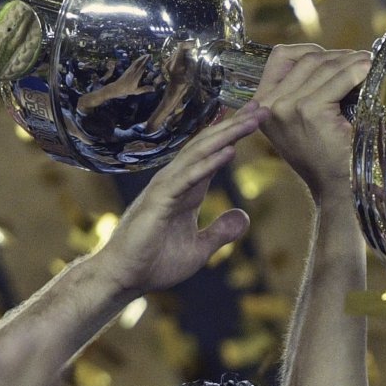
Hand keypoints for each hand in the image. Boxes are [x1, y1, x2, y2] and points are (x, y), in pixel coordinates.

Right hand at [90, 106, 266, 294]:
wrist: (125, 278)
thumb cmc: (154, 263)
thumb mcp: (199, 249)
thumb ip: (220, 231)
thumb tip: (244, 217)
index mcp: (188, 190)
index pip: (214, 155)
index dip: (234, 136)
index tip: (256, 119)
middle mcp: (176, 182)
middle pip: (209, 146)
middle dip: (235, 126)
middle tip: (261, 106)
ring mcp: (166, 189)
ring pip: (199, 154)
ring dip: (226, 136)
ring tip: (251, 120)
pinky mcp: (159, 202)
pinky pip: (188, 178)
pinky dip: (209, 164)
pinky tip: (229, 151)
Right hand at [253, 43, 370, 198]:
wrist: (335, 190)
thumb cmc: (324, 157)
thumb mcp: (299, 122)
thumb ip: (300, 92)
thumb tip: (332, 57)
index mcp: (261, 106)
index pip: (280, 57)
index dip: (310, 50)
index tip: (334, 56)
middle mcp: (268, 105)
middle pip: (306, 59)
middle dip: (337, 55)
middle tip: (360, 60)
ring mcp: (287, 107)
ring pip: (323, 66)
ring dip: (351, 61)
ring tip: (368, 63)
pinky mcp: (309, 111)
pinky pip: (339, 80)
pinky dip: (356, 72)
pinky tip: (368, 71)